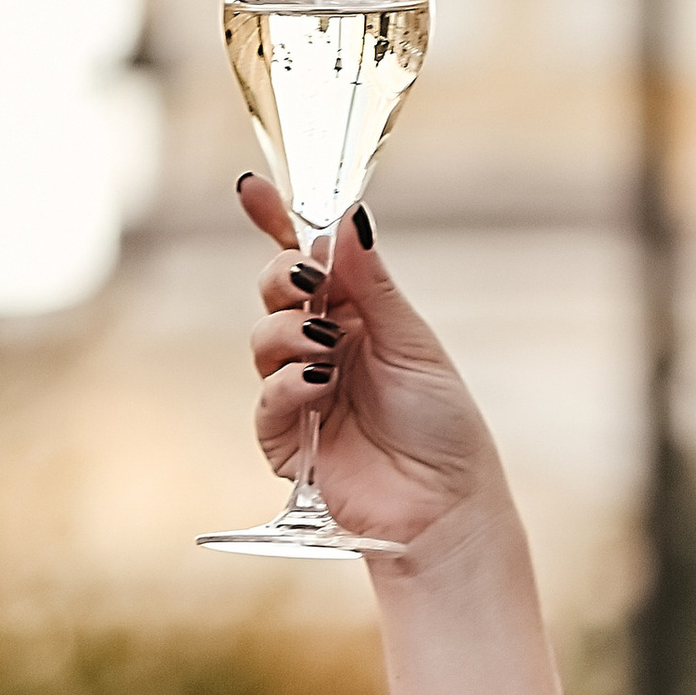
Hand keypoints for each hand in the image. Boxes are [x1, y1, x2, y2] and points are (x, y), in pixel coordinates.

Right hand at [241, 175, 506, 562]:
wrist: (444, 506)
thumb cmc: (443, 426)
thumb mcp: (413, 343)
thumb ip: (373, 284)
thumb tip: (348, 217)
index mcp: (358, 317)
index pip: (307, 260)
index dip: (277, 222)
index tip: (251, 188)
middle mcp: (324, 348)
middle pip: (275, 292)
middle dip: (281, 278)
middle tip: (308, 285)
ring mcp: (301, 391)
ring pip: (262, 339)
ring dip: (289, 334)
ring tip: (327, 352)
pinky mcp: (286, 439)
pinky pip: (267, 399)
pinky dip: (286, 385)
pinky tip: (317, 385)